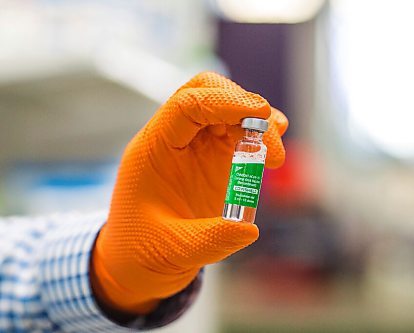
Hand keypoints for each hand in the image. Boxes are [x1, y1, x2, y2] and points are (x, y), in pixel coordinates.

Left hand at [91, 72, 287, 313]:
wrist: (138, 260)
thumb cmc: (143, 251)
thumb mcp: (173, 250)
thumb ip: (210, 240)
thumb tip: (250, 229)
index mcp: (154, 150)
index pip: (187, 105)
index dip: (225, 102)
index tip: (260, 114)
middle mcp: (174, 139)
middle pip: (207, 92)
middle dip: (243, 105)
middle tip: (272, 135)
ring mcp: (194, 146)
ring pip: (226, 109)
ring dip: (257, 122)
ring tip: (275, 155)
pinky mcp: (212, 158)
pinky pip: (237, 132)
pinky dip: (258, 135)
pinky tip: (271, 150)